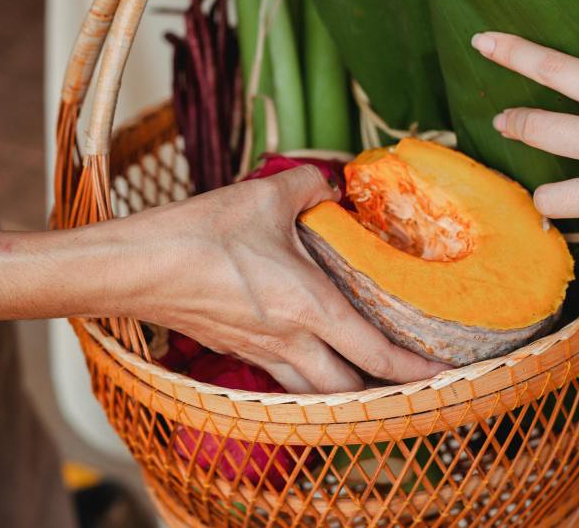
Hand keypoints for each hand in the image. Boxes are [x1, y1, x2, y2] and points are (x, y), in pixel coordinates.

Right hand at [114, 166, 445, 392]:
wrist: (137, 267)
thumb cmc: (201, 234)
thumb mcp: (264, 196)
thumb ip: (309, 186)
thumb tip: (331, 185)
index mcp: (309, 307)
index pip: (375, 353)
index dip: (414, 369)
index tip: (441, 372)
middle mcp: (289, 341)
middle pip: (348, 392)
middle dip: (380, 392)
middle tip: (404, 376)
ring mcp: (259, 352)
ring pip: (313, 393)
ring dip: (342, 390)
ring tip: (362, 373)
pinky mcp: (235, 350)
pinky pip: (282, 378)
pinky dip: (305, 377)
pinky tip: (308, 353)